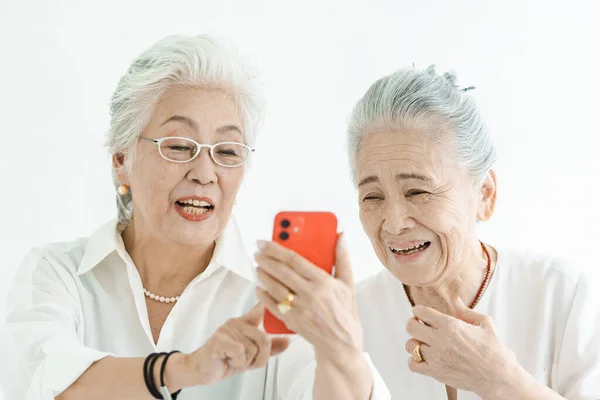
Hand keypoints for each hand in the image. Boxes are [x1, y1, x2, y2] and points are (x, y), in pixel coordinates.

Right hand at [183, 303, 289, 385]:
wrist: (200, 369)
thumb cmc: (225, 359)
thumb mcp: (251, 355)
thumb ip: (269, 348)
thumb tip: (287, 341)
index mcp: (244, 323)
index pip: (259, 309)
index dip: (270, 304)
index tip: (276, 298)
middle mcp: (236, 323)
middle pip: (264, 338)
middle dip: (261, 357)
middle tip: (249, 363)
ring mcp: (227, 330)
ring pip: (253, 348)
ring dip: (247, 362)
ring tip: (235, 361)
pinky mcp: (219, 341)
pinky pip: (240, 352)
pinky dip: (238, 363)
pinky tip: (229, 361)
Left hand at [254, 233, 363, 363]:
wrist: (341, 342)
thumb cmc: (344, 311)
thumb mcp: (348, 283)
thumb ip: (342, 258)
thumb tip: (341, 236)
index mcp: (323, 282)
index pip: (295, 260)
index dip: (277, 249)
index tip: (266, 242)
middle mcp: (310, 294)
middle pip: (282, 272)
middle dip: (266, 259)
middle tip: (258, 251)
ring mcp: (299, 308)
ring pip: (275, 288)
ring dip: (263, 275)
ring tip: (258, 266)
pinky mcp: (291, 320)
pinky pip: (272, 305)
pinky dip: (263, 295)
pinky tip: (259, 287)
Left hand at [405, 299, 521, 396]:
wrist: (497, 376)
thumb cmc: (493, 350)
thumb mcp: (484, 324)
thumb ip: (465, 311)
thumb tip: (455, 299)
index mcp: (451, 325)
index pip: (421, 312)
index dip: (418, 310)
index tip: (420, 312)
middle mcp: (441, 340)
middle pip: (410, 326)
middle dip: (413, 323)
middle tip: (419, 325)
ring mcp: (437, 357)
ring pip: (410, 345)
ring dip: (415, 342)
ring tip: (424, 343)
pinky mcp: (435, 372)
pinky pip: (412, 364)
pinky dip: (414, 360)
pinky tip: (424, 357)